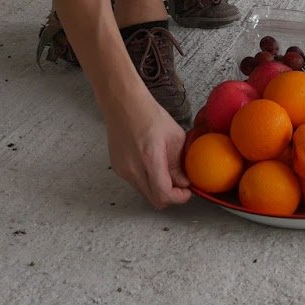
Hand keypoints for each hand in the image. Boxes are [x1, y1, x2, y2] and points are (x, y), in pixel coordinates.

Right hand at [103, 90, 192, 208]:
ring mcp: (123, 170)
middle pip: (155, 200)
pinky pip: (136, 184)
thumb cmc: (150, 115)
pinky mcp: (118, 169)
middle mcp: (133, 169)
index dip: (179, 198)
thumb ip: (179, 164)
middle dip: (170, 195)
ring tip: (165, 170)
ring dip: (158, 188)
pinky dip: (147, 180)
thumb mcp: (175, 137)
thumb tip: (184, 183)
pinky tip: (151, 164)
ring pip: (145, 193)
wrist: (124, 104)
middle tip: (180, 184)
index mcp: (150, 158)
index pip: (163, 194)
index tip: (187, 191)